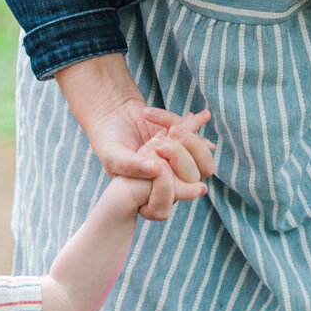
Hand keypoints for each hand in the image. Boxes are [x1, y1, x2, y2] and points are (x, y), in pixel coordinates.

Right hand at [53, 54, 215, 222]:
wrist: (113, 116)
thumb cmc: (109, 142)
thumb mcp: (113, 156)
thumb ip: (131, 166)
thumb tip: (156, 169)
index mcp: (156, 190)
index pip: (178, 194)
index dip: (173, 179)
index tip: (156, 158)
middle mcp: (172, 177)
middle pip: (195, 174)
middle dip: (180, 154)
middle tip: (157, 139)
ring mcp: (180, 157)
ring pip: (201, 153)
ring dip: (186, 137)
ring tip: (165, 129)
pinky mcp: (184, 137)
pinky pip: (195, 132)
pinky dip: (191, 123)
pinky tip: (189, 116)